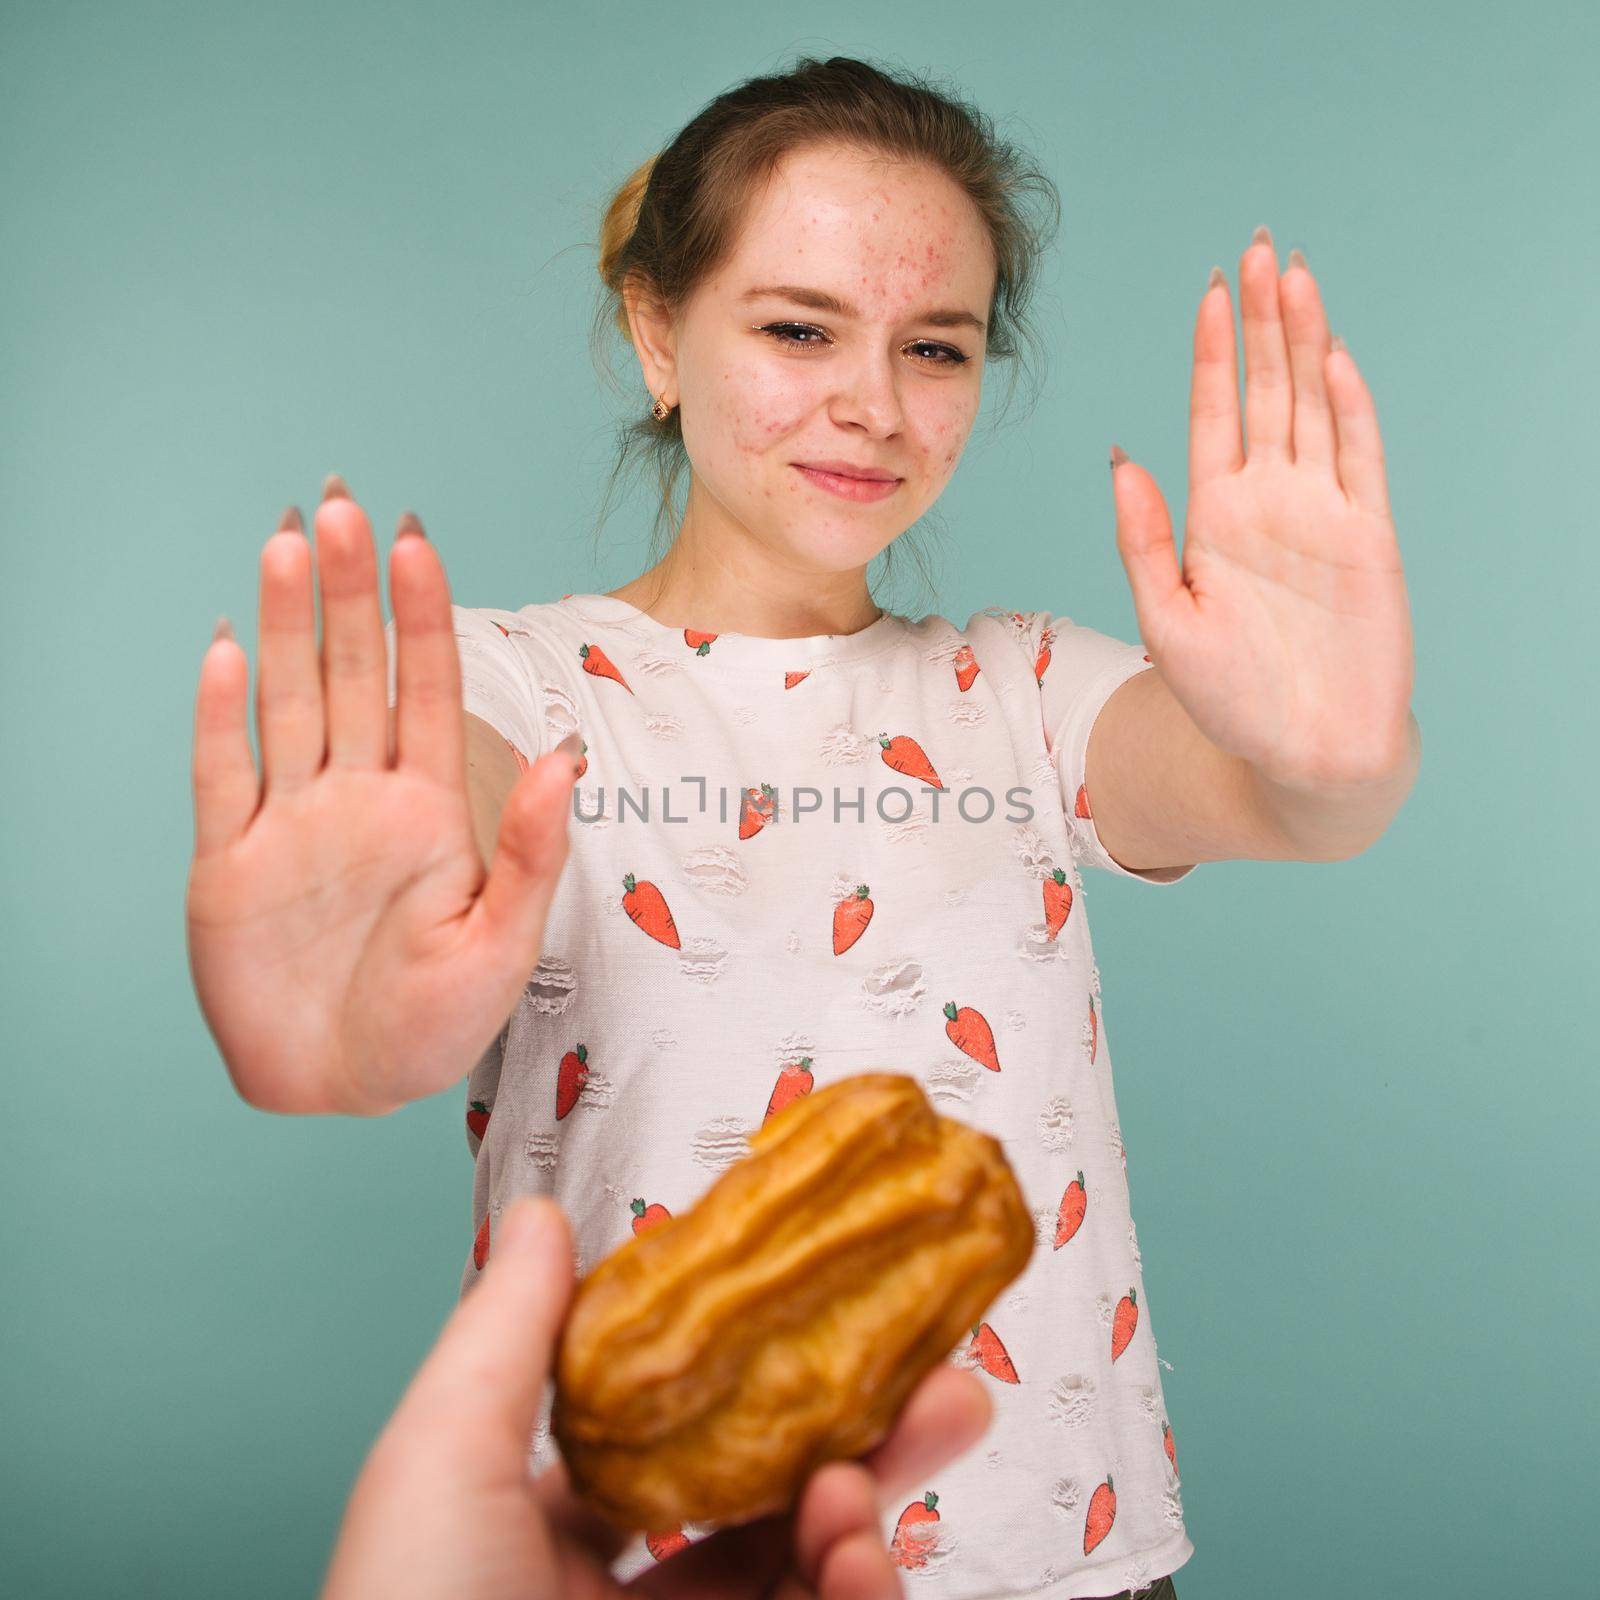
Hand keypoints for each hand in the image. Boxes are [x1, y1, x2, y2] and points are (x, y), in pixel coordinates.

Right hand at [186, 479, 578, 1115]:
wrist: (347, 1086)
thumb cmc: (435, 1023)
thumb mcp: (502, 945)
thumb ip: (528, 851)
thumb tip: (562, 756)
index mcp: (430, 808)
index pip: (428, 689)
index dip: (422, 615)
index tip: (415, 540)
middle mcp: (360, 797)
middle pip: (354, 673)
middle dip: (349, 591)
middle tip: (339, 505)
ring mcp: (293, 822)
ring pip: (288, 703)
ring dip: (284, 625)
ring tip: (284, 542)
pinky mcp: (231, 862)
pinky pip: (223, 775)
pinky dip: (221, 716)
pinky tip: (224, 651)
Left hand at [322, 1196, 995, 1599]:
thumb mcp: (443, 1460)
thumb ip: (504, 1333)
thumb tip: (537, 1218)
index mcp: (548, 1535)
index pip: (675, 1436)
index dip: (758, 1374)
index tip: (830, 1313)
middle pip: (769, 1501)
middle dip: (867, 1435)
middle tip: (945, 1380)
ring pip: (812, 1570)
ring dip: (866, 1515)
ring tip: (863, 1490)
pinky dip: (865, 1589)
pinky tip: (861, 1557)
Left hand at [1109, 225, 1414, 790]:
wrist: (1302, 753)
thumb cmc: (1228, 698)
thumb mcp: (1166, 619)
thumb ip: (1143, 538)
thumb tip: (1119, 456)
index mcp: (1214, 517)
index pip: (1213, 415)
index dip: (1212, 353)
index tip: (1207, 292)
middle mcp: (1268, 501)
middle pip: (1265, 392)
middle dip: (1259, 322)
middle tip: (1255, 249)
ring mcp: (1321, 514)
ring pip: (1313, 407)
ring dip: (1304, 343)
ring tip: (1294, 276)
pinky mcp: (1369, 536)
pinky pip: (1360, 458)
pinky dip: (1349, 407)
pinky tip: (1334, 357)